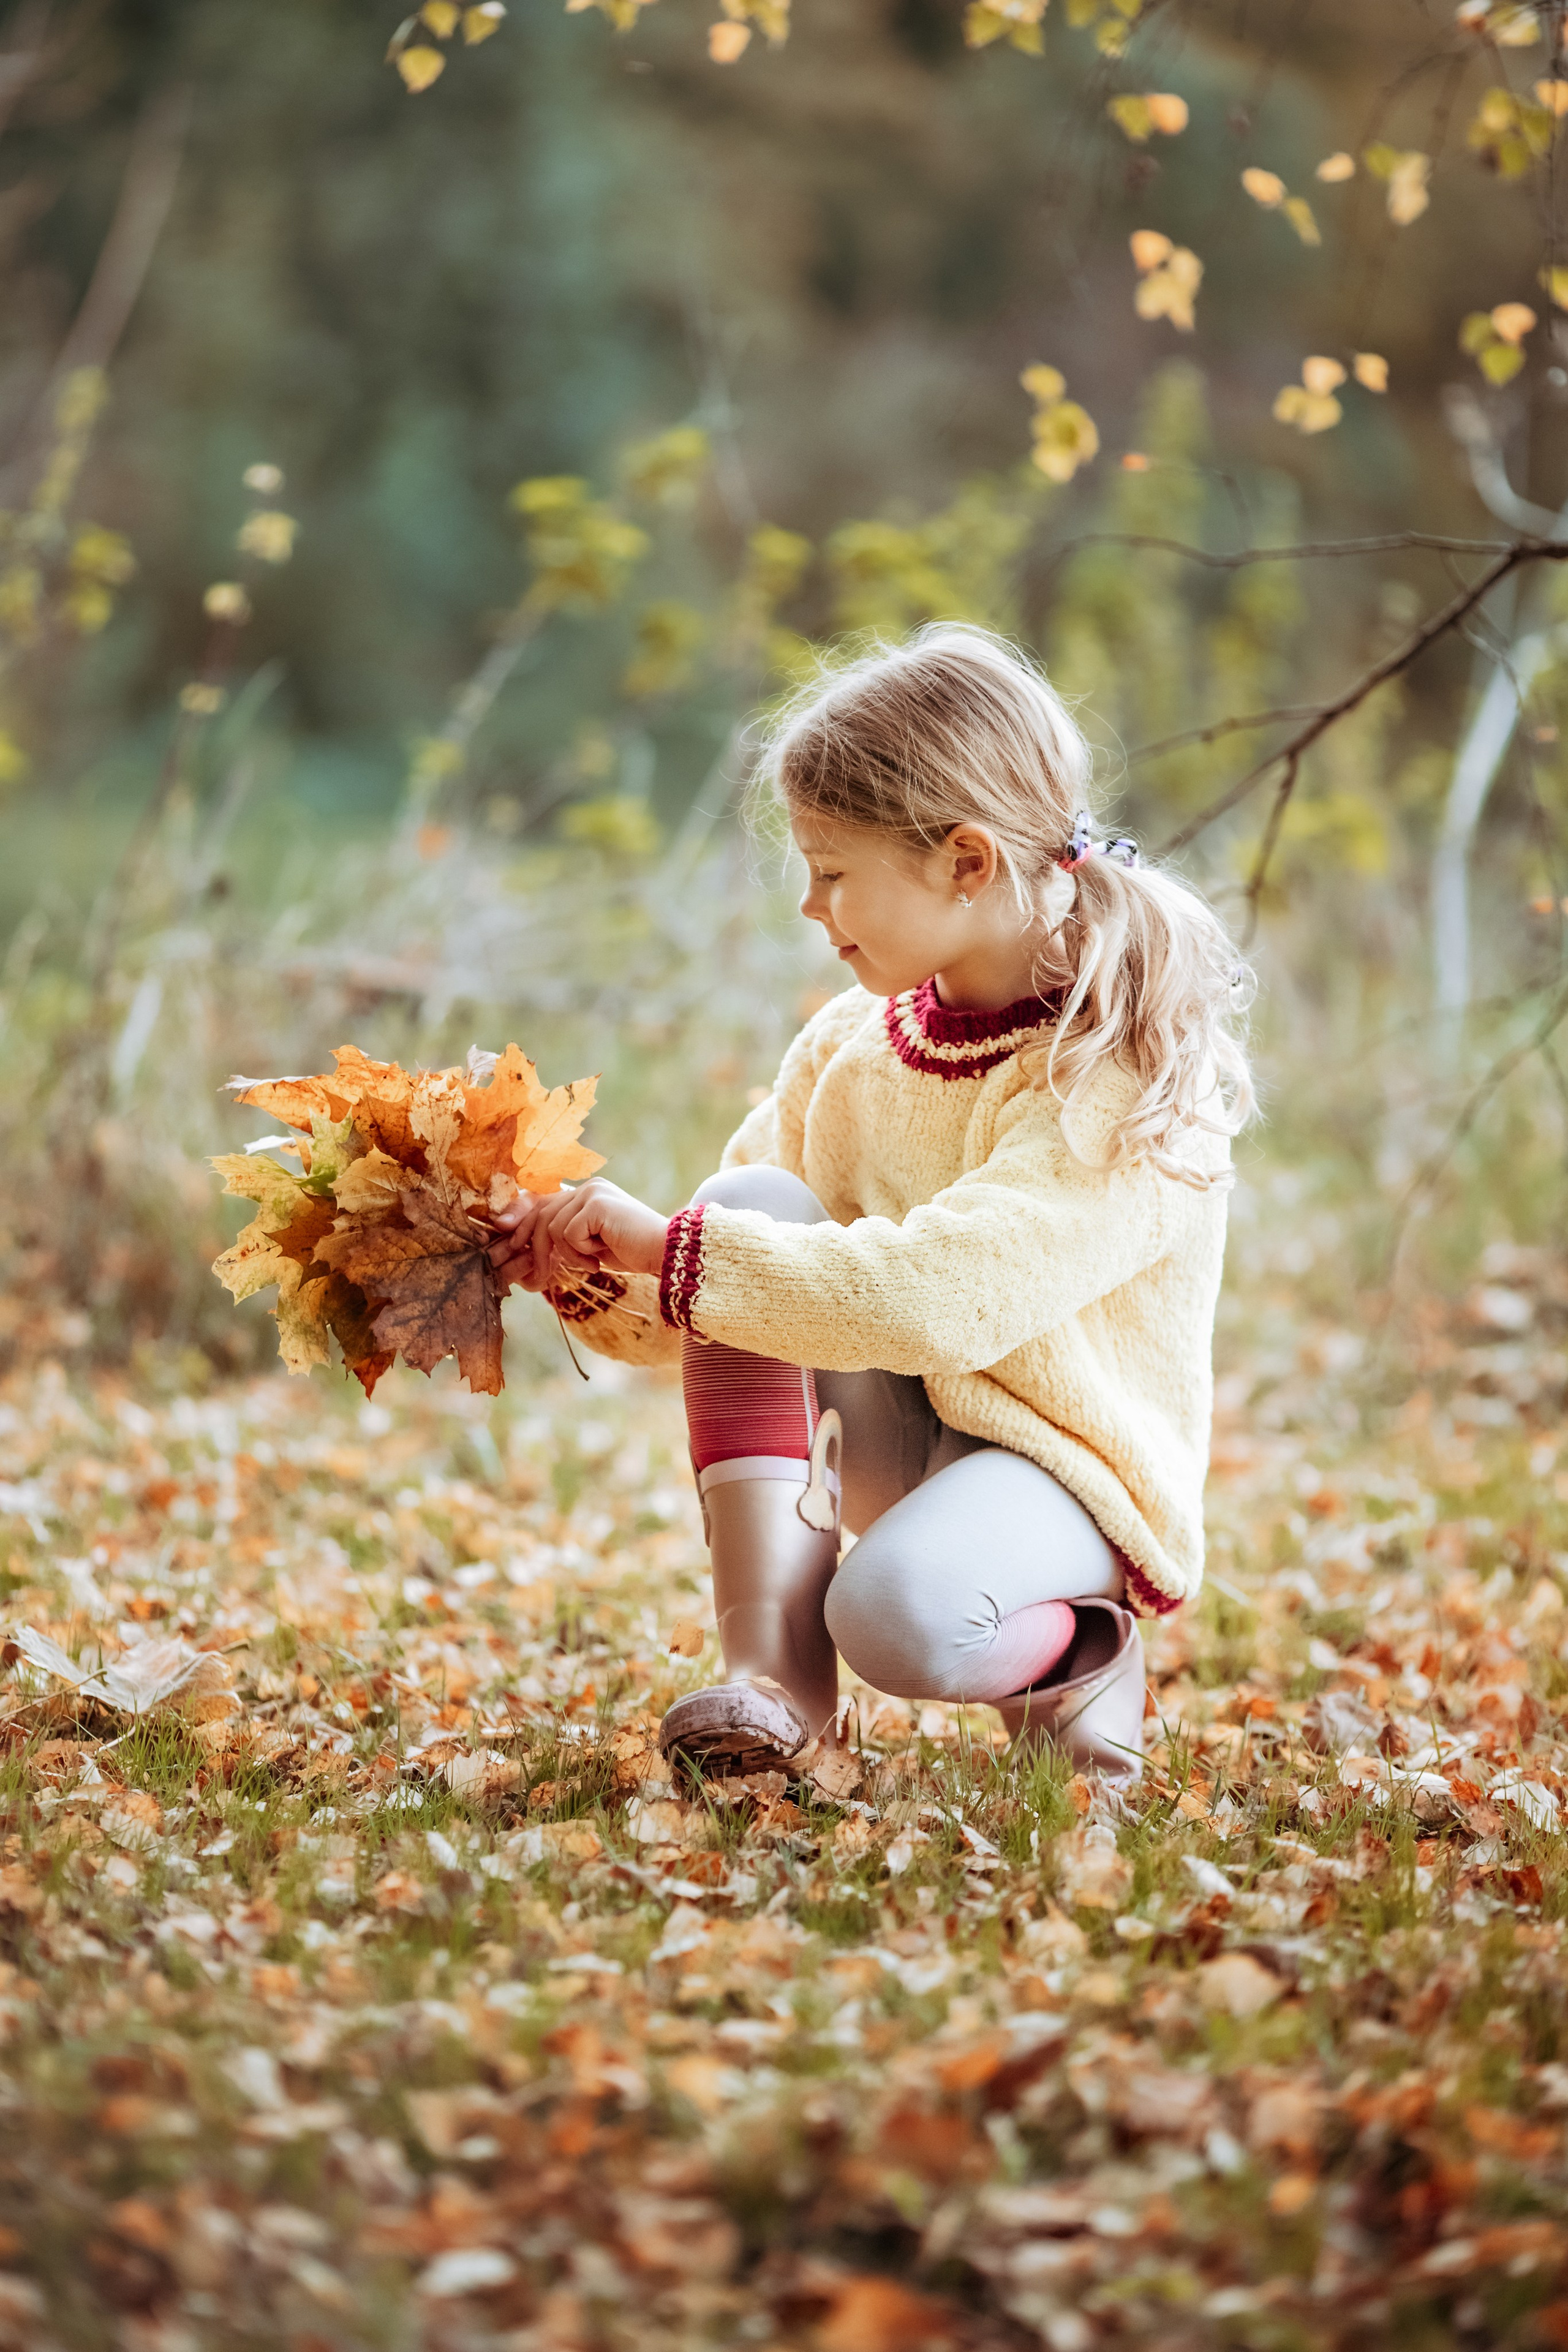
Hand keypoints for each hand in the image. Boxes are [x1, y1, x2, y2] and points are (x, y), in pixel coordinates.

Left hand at [485, 1179, 668, 1294]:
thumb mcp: (590, 1245)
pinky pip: (568, 1233)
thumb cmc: (632, 1253)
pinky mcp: (597, 1204)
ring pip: (553, 1227)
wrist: (665, 1254)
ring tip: (592, 1263)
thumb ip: (563, 1237)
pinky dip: (580, 1253)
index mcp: (587, 1193)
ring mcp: (592, 1192)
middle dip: (535, 1248)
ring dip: (569, 1255)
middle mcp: (588, 1187)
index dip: (519, 1217)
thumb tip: (522, 1242)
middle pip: (542, 1214)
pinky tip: (599, 1259)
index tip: (503, 1233)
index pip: (542, 1201)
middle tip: (540, 1277)